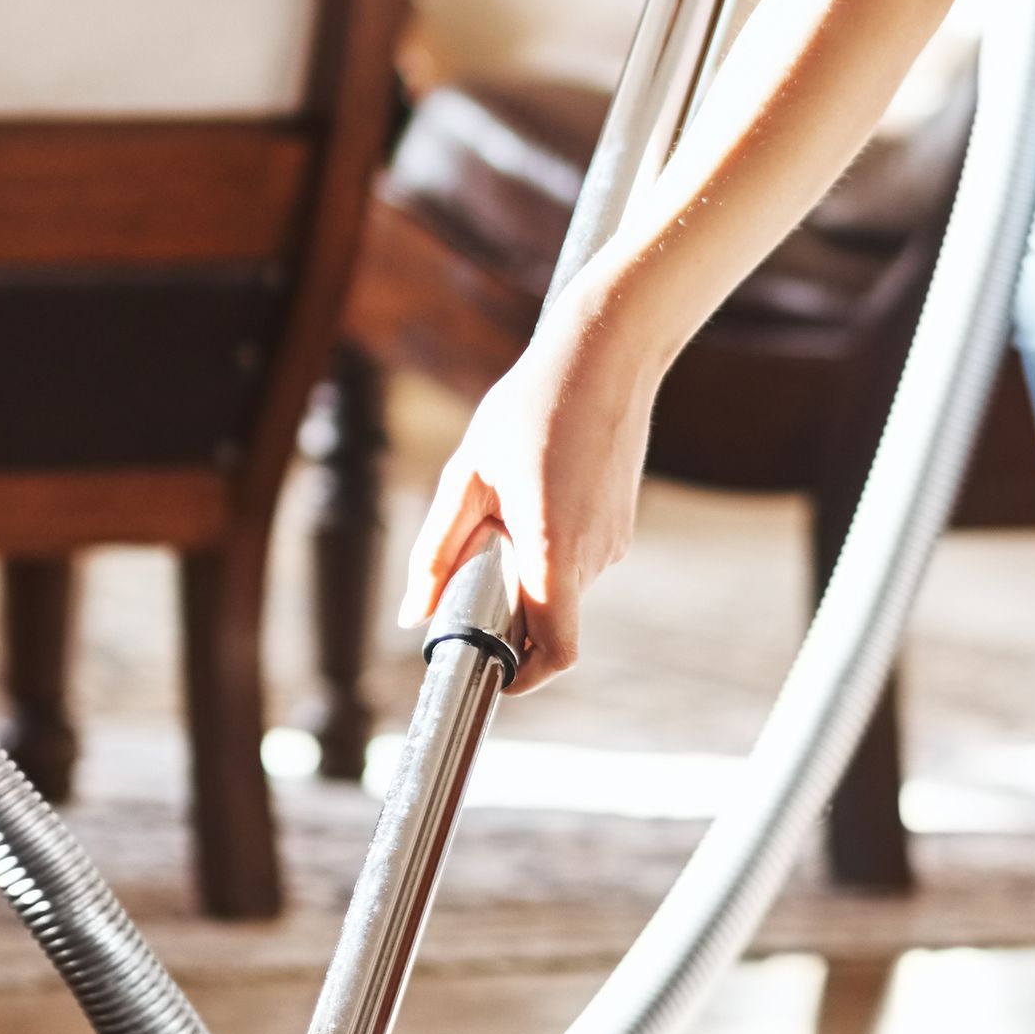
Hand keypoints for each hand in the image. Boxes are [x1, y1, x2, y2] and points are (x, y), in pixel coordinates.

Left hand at [396, 270, 658, 686]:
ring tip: (510, 503)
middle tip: (477, 552)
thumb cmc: (531, 405)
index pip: (557, 651)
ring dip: (528, 568)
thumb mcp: (468, 475)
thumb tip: (413, 613)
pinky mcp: (621, 526)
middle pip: (548, 619)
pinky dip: (551, 547)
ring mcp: (614, 542)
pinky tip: (539, 490)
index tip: (492, 673)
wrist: (606, 354)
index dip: (525, 678)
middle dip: (509, 607)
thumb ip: (436, 551)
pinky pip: (578, 559)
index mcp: (553, 547)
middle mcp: (593, 555)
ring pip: (561, 586)